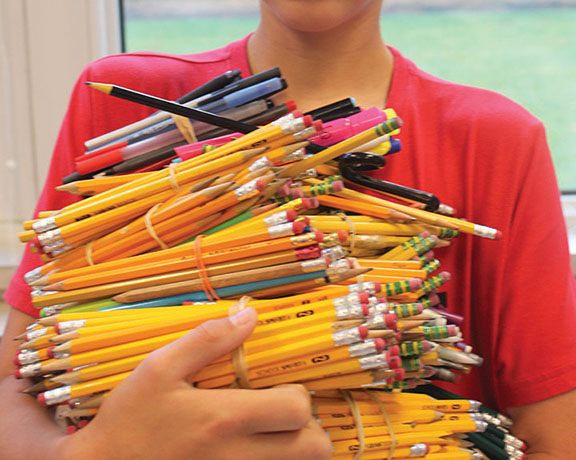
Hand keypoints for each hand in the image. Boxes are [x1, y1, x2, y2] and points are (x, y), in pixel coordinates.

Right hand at [61, 307, 332, 459]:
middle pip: (314, 448)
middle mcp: (239, 455)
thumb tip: (249, 316)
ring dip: (295, 449)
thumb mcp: (159, 368)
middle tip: (282, 414)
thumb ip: (207, 339)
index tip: (277, 387)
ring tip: (272, 433)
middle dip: (308, 427)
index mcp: (225, 419)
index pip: (297, 408)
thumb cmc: (129, 419)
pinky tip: (253, 448)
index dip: (297, 394)